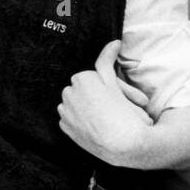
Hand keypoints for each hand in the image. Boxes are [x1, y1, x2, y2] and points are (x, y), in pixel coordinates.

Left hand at [57, 40, 153, 165]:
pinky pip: (72, 118)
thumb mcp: (117, 84)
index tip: (123, 98)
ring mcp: (64, 111)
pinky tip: (98, 127)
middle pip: (86, 90)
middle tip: (120, 109)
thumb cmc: (125, 114)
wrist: (125, 147)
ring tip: (110, 119)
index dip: (112, 88)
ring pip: (78, 103)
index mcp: (81, 78)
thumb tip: (113, 42)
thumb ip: (108, 61)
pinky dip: (83, 121)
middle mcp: (68, 93)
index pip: (95, 77)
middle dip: (102, 97)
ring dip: (92, 108)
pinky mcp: (64, 126)